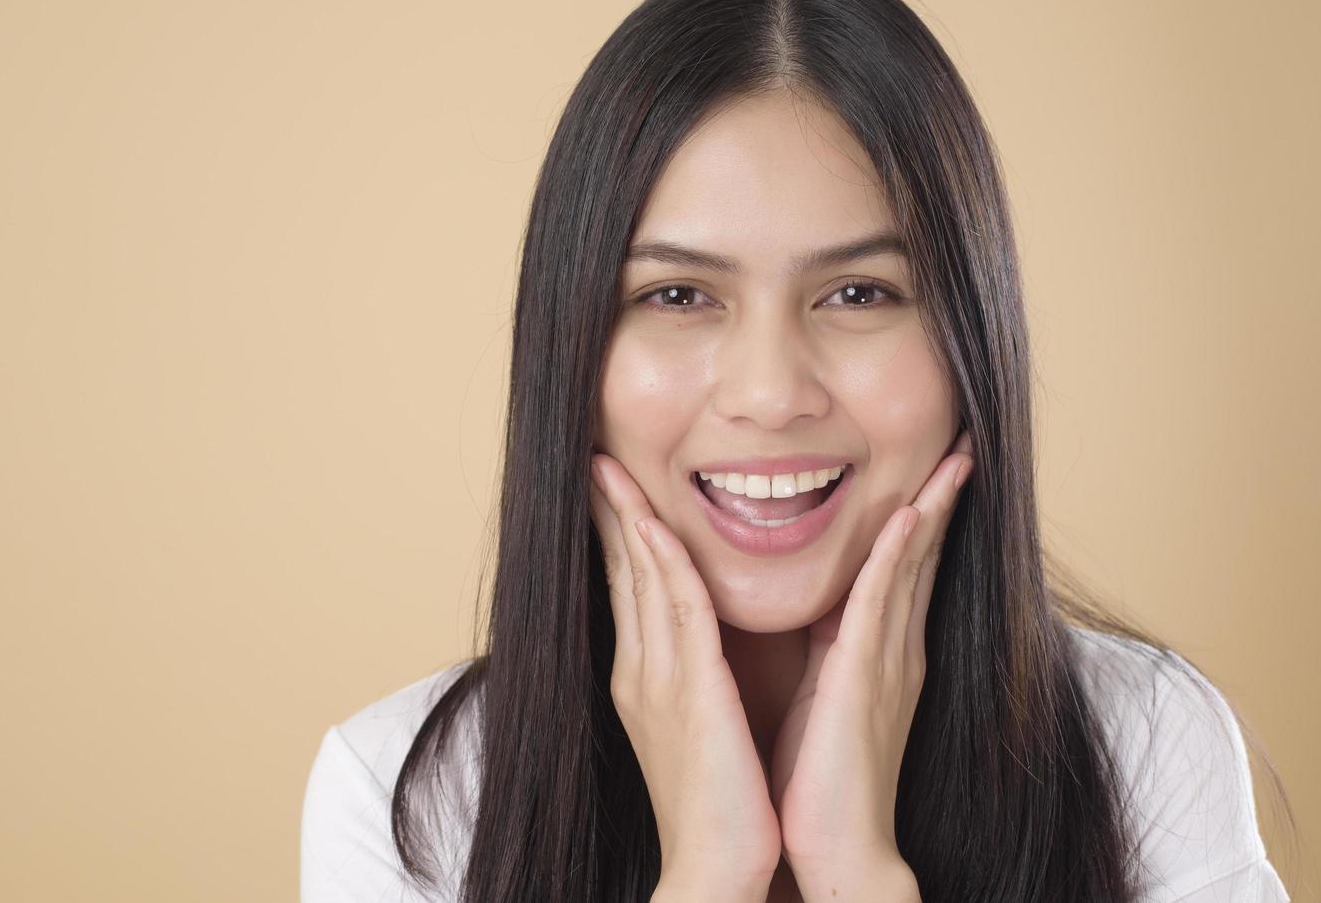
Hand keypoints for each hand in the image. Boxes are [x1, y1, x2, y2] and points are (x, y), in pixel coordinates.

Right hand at [589, 452, 781, 896]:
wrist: (719, 870)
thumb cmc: (724, 805)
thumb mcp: (703, 726)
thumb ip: (698, 678)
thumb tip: (707, 644)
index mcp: (647, 678)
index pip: (629, 588)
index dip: (619, 533)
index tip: (614, 487)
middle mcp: (642, 670)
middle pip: (621, 572)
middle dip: (609, 511)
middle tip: (596, 459)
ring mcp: (657, 678)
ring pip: (641, 578)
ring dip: (628, 515)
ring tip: (609, 466)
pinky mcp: (689, 689)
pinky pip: (673, 607)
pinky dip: (660, 558)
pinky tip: (651, 520)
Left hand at [767, 429, 974, 894]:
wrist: (836, 851)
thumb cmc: (820, 782)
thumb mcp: (824, 698)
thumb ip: (830, 652)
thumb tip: (816, 612)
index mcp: (883, 655)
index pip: (904, 571)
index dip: (921, 517)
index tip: (932, 468)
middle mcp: (897, 652)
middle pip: (922, 558)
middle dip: (941, 498)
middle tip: (962, 444)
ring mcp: (888, 663)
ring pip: (910, 568)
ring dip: (931, 509)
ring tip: (954, 458)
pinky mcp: (865, 679)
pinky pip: (882, 605)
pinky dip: (898, 558)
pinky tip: (910, 517)